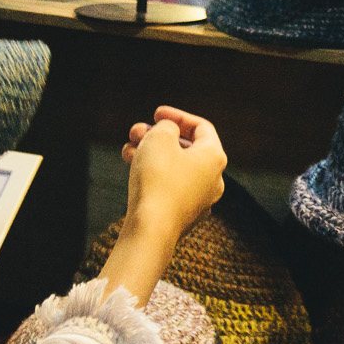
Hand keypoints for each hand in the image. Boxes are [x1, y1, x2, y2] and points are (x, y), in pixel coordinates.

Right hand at [121, 106, 225, 239]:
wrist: (151, 230)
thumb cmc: (157, 179)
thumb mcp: (159, 138)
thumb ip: (166, 127)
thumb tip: (169, 132)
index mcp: (216, 157)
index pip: (201, 128)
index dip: (177, 116)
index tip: (155, 113)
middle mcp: (214, 179)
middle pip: (186, 149)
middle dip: (159, 137)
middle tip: (135, 132)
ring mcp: (200, 200)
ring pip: (175, 168)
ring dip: (152, 154)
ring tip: (128, 150)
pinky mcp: (183, 216)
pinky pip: (169, 187)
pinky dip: (153, 175)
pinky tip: (132, 170)